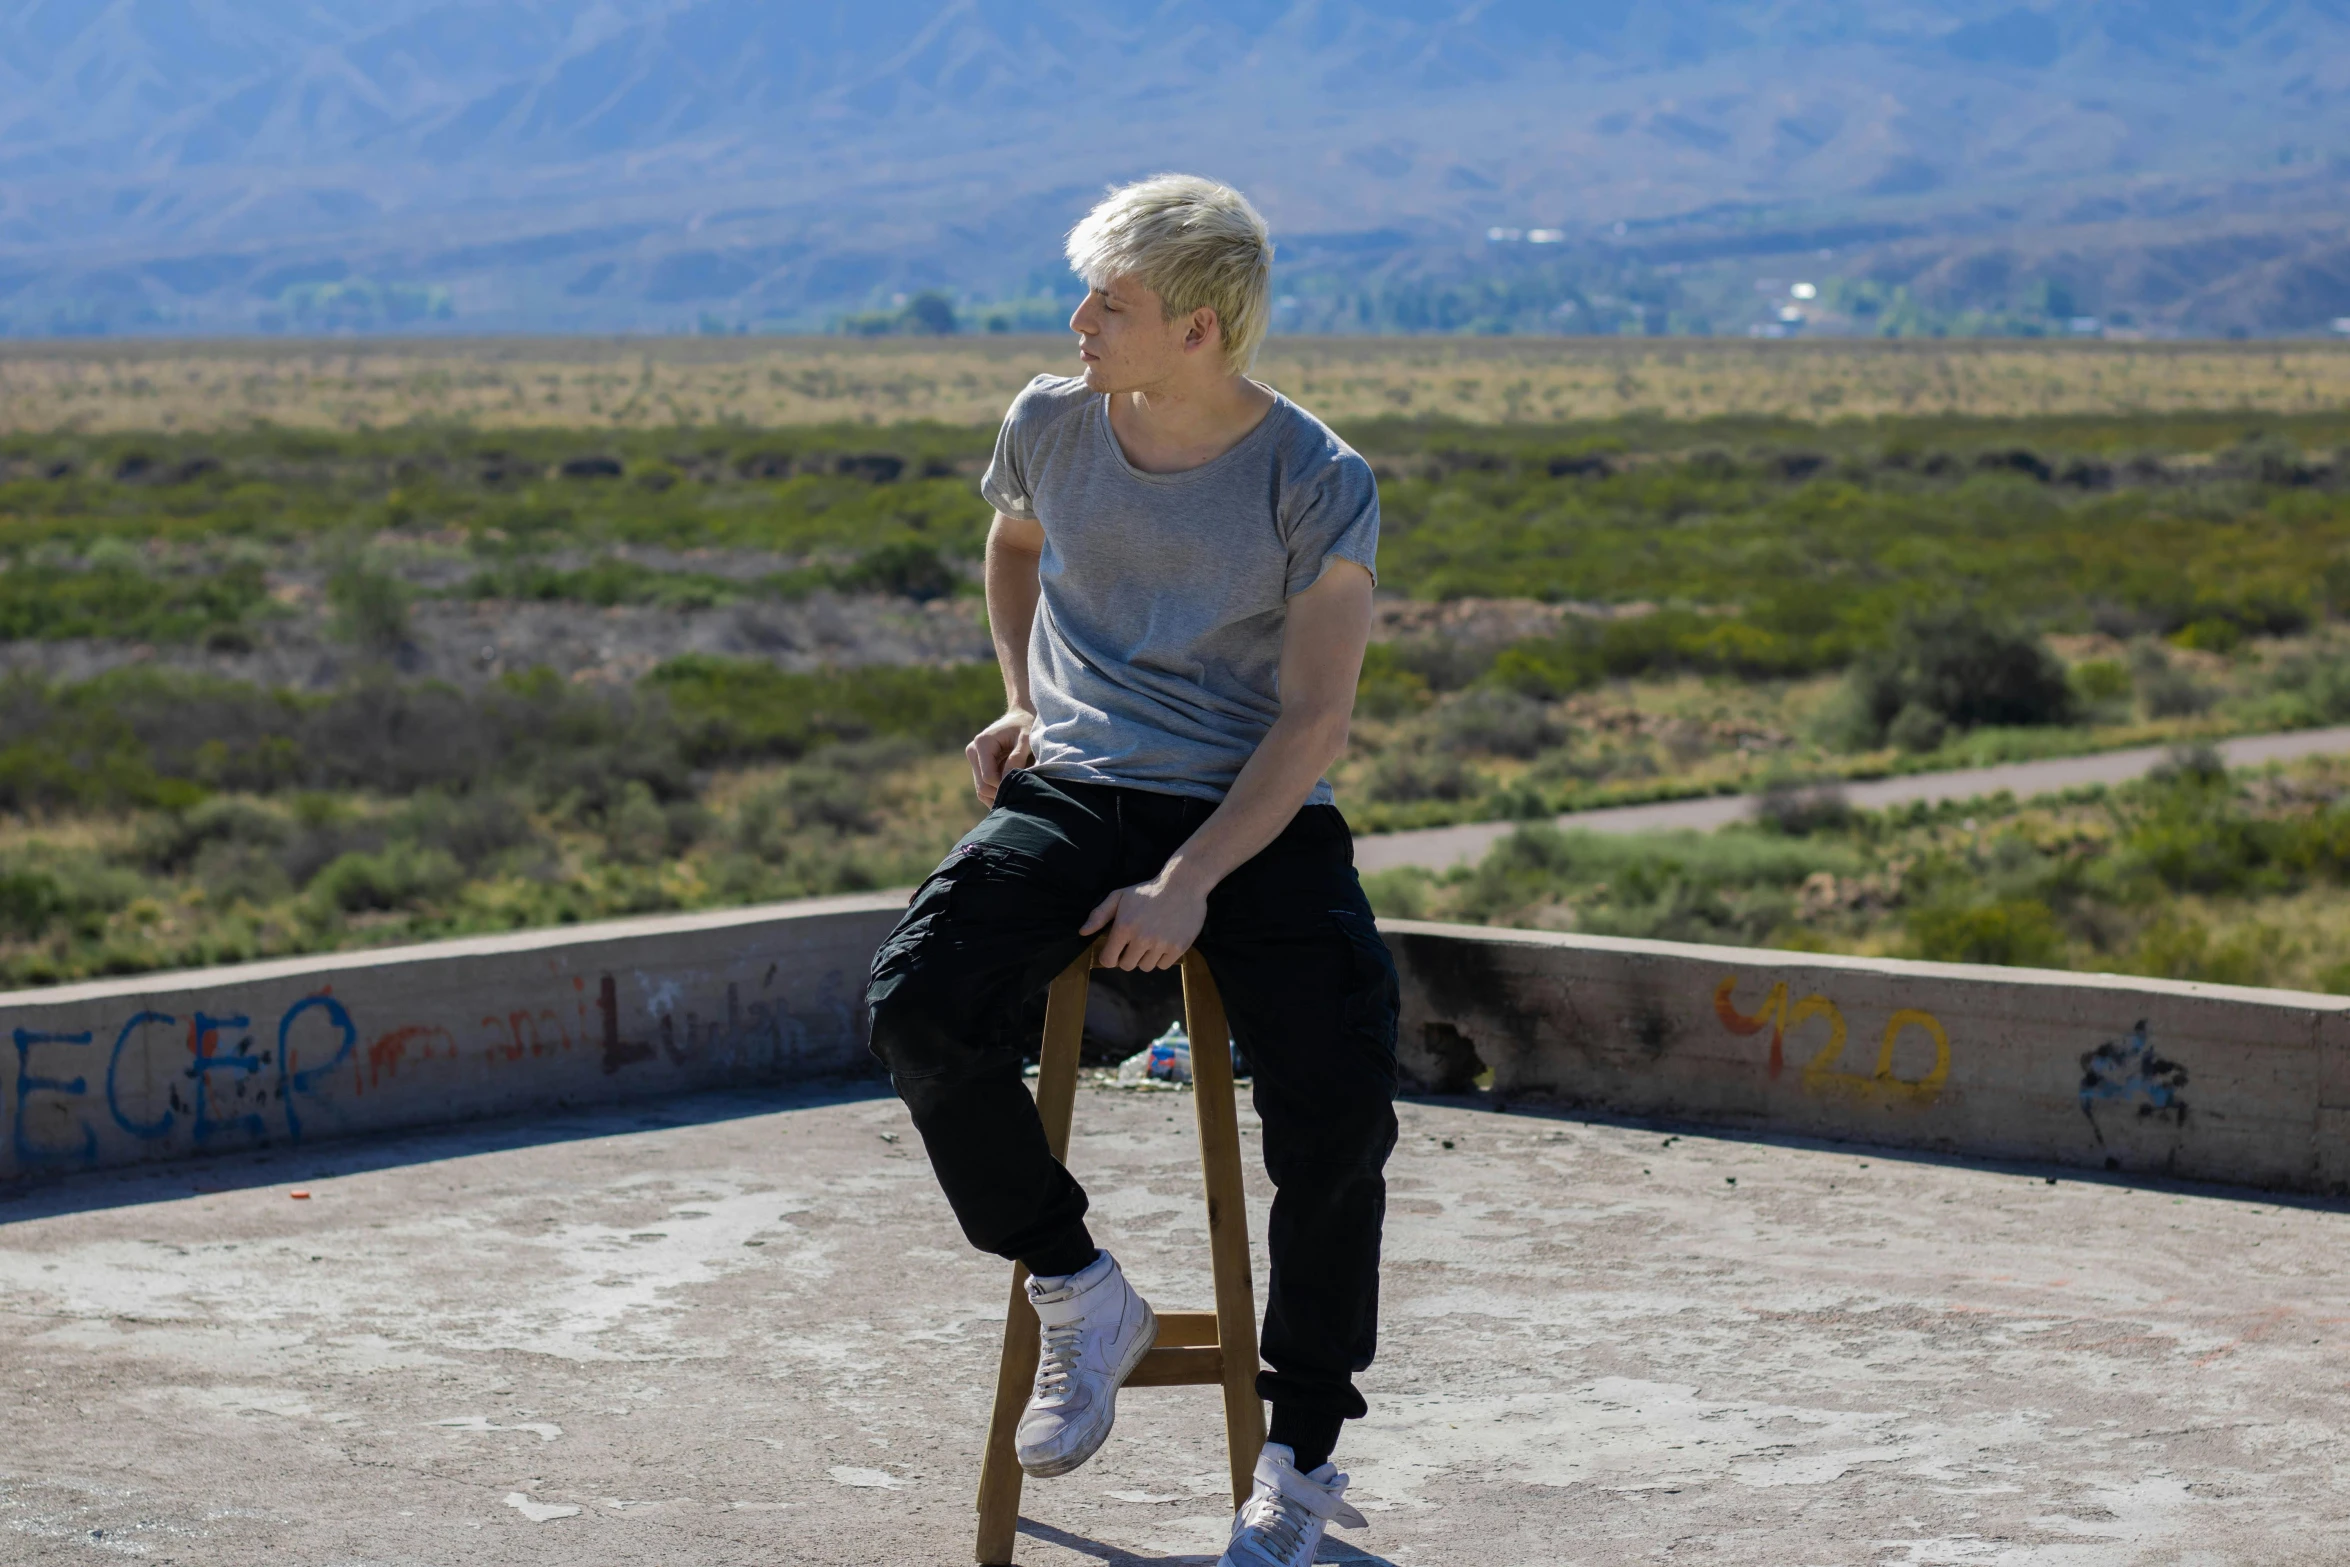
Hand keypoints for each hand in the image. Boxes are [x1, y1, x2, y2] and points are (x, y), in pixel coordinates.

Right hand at [967, 709, 1033, 805]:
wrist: (1021, 718)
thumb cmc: (1026, 726)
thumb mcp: (1026, 739)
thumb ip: (1017, 757)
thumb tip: (1007, 779)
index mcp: (982, 743)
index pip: (988, 777)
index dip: (1005, 785)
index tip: (1024, 784)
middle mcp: (973, 752)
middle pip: (983, 786)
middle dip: (1002, 792)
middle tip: (1023, 791)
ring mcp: (974, 760)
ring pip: (982, 790)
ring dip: (999, 794)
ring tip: (1018, 790)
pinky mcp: (978, 767)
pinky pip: (984, 789)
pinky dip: (997, 793)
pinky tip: (1012, 790)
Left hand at [1082, 874, 1207, 971]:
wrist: (1183, 884)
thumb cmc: (1148, 891)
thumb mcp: (1120, 896)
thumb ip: (1100, 915)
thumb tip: (1083, 932)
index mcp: (1124, 927)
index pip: (1108, 960)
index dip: (1110, 957)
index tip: (1116, 951)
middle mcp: (1141, 938)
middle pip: (1127, 966)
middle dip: (1128, 957)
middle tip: (1135, 943)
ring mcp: (1161, 944)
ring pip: (1145, 967)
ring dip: (1145, 958)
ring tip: (1151, 941)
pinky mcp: (1178, 948)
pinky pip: (1163, 965)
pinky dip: (1162, 958)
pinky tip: (1163, 942)